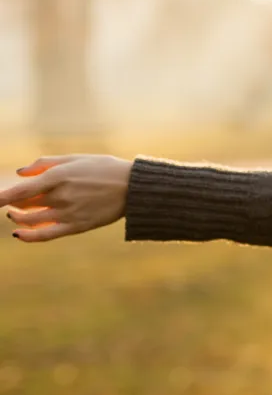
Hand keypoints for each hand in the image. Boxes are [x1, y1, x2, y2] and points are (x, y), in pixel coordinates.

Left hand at [1, 155, 133, 241]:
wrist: (134, 187)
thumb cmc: (105, 168)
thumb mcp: (77, 158)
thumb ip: (46, 163)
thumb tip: (20, 172)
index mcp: (60, 176)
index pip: (21, 190)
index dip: (2, 197)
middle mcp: (61, 195)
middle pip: (24, 204)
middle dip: (12, 204)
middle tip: (12, 202)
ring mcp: (68, 213)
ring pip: (31, 221)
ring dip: (17, 218)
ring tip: (15, 215)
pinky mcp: (76, 226)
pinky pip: (45, 235)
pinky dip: (28, 236)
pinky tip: (19, 233)